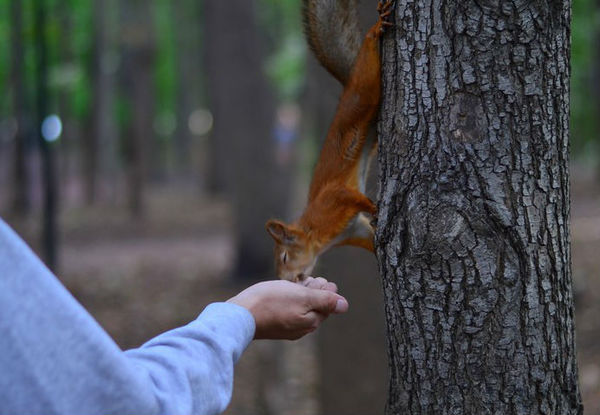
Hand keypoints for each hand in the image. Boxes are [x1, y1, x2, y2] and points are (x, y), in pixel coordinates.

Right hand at [227, 277, 348, 339]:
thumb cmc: (271, 302)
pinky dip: (291, 300)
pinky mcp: (275, 325)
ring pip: (302, 308)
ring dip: (303, 294)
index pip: (328, 304)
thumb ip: (324, 300)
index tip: (319, 279)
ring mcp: (287, 328)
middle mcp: (302, 328)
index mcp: (311, 322)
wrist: (240, 315)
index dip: (326, 290)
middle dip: (315, 291)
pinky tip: (285, 292)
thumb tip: (344, 305)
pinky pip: (289, 312)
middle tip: (310, 279)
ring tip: (299, 282)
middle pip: (315, 307)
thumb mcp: (301, 296)